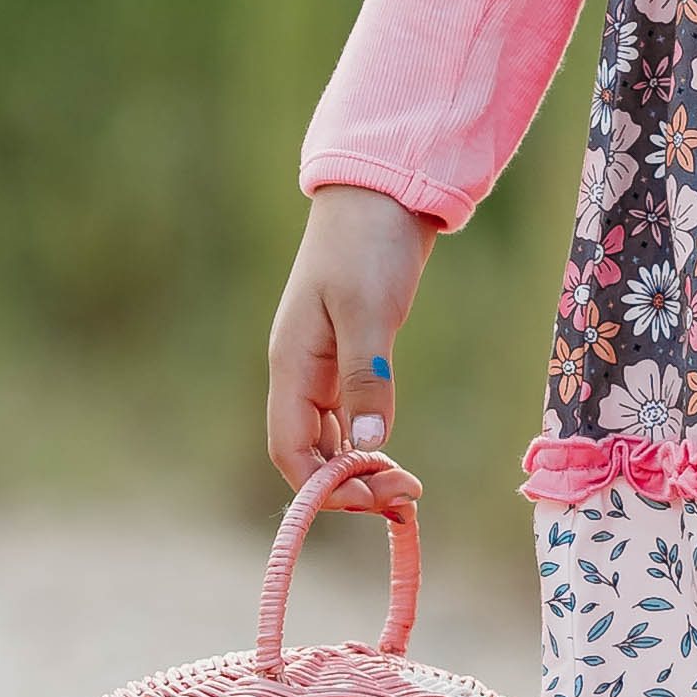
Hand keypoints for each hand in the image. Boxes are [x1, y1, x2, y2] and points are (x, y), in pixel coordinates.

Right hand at [268, 187, 437, 482]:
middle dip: (350, 485)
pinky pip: (345, 417)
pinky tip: (390, 451)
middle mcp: (299, 373)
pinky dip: (366, 442)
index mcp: (292, 364)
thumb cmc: (368, 245)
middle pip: (310, 454)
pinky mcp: (345, 357)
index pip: (291, 451)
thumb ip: (366, 376)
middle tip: (405, 497)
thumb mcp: (368, 311)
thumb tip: (367, 442)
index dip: (325, 488)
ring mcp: (320, 366)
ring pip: (329, 439)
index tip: (373, 501)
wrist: (380, 195)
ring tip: (405, 486)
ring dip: (360, 468)